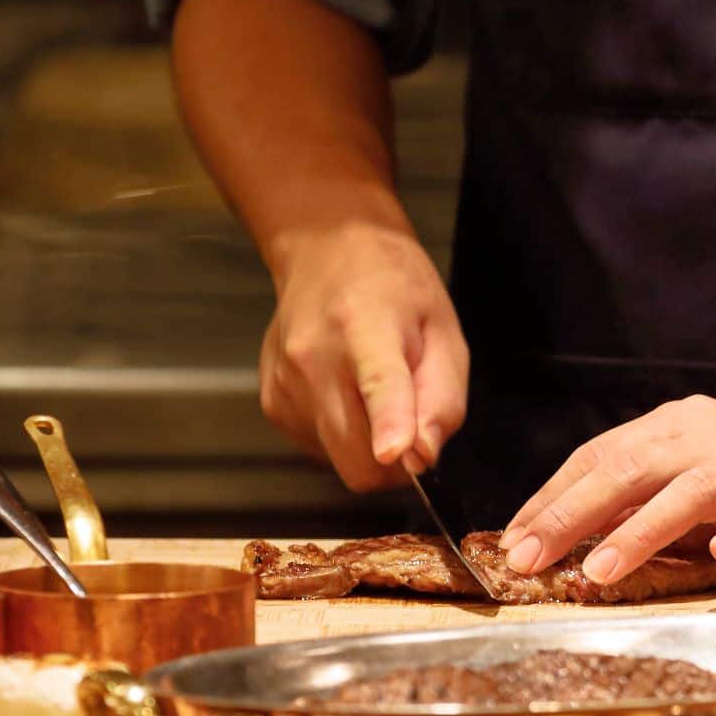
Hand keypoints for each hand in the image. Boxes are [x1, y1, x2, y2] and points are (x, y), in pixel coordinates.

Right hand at [258, 223, 467, 490]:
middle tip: (413, 431)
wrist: (327, 249)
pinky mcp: (272, 403)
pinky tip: (346, 392)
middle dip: (394, 465)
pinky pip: (320, 450)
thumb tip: (424, 456)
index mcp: (366, 328)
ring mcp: (286, 383)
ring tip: (373, 392)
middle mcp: (315, 358)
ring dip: (367, 447)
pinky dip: (342, 436)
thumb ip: (442, 399)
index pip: (379, 383)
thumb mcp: (443, 331)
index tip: (394, 452)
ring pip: (339, 461)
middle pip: (357, 457)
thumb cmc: (393, 288)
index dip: (390, 423)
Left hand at [500, 397, 715, 585]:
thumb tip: (564, 536)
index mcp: (678, 427)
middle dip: (572, 515)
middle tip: (527, 558)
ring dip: (639, 532)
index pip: (601, 456)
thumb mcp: (692, 478)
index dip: (553, 497)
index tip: (511, 539)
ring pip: (690, 495)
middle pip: (631, 469)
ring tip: (595, 570)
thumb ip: (640, 501)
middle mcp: (712, 442)